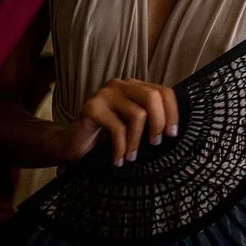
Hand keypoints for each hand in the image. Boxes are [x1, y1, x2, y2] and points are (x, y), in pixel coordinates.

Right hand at [51, 78, 179, 166]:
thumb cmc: (106, 137)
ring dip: (137, 141)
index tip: (172, 134)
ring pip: (137, 114)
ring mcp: (105, 94)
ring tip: (132, 156)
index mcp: (134, 87)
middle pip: (152, 97)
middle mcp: (121, 85)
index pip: (163, 92)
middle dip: (159, 123)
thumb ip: (150, 120)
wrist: (72, 144)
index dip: (172, 112)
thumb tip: (174, 132)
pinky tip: (118, 159)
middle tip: (155, 143)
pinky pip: (117, 128)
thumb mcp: (133, 127)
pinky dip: (121, 147)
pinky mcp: (92, 107)